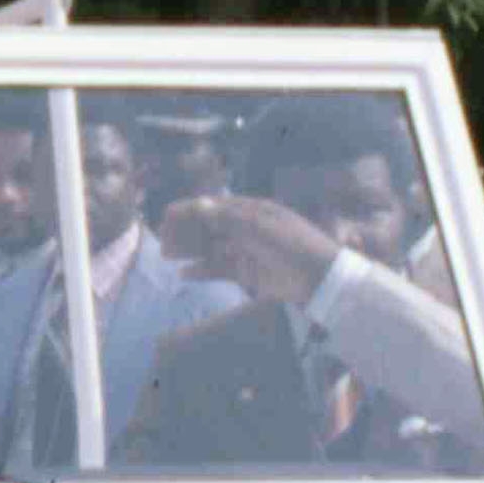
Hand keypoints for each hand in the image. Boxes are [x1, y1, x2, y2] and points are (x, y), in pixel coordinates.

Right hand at [159, 193, 341, 307]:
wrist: (321, 279)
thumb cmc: (292, 246)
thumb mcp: (259, 227)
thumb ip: (226, 217)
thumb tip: (198, 203)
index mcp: (251, 211)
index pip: (213, 207)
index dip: (189, 210)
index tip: (165, 216)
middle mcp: (246, 229)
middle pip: (209, 228)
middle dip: (185, 232)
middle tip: (163, 242)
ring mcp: (246, 251)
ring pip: (211, 248)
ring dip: (190, 250)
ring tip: (167, 256)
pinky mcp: (248, 273)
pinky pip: (220, 269)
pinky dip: (203, 270)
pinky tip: (185, 274)